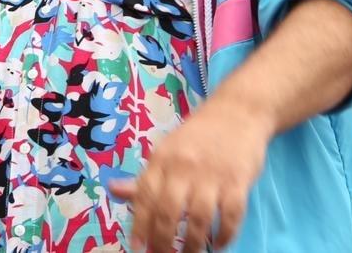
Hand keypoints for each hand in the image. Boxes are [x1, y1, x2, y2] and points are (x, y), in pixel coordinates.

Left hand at [109, 97, 271, 251]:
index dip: (139, 226)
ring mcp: (212, 174)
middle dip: (163, 241)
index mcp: (162, 158)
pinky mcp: (238, 180)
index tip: (138, 248)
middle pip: (168, 212)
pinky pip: (231, 216)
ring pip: (199, 219)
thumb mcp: (167, 151)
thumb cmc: (199, 135)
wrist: (238, 111)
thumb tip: (113, 191)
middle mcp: (184, 166)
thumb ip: (145, 177)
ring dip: (194, 244)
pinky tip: (219, 244)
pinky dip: (225, 235)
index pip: (144, 196)